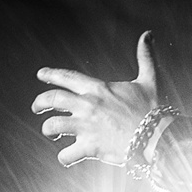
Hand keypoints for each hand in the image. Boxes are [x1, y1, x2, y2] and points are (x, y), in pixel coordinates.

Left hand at [34, 31, 167, 167]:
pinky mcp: (89, 147)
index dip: (51, 74)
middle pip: (52, 100)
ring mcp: (86, 127)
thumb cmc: (151, 109)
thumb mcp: (148, 79)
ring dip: (48, 130)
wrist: (155, 135)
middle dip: (39, 103)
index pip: (67, 77)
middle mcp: (87, 105)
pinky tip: (68, 158)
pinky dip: (64, 158)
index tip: (41, 74)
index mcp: (97, 88)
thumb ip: (145, 57)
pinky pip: (66, 155)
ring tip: (51, 134)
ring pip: (52, 126)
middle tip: (36, 108)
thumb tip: (148, 34)